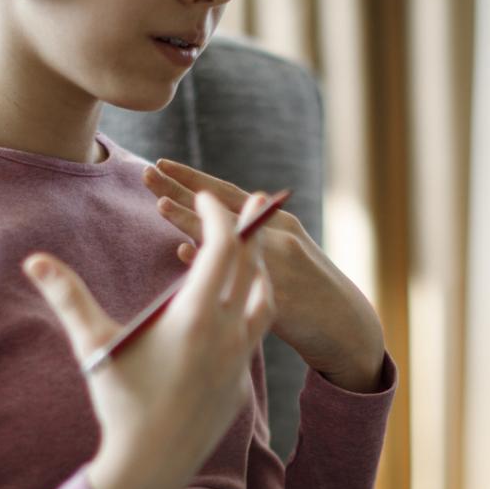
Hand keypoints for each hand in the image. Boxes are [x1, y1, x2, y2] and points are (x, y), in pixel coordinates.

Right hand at [23, 191, 275, 488]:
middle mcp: (226, 334)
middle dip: (250, 231)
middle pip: (251, 267)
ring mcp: (239, 360)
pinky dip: (251, 310)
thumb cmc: (119, 403)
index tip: (207, 199)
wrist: (150, 464)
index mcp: (193, 317)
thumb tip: (33, 260)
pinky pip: (255, 336)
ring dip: (259, 272)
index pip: (222, 248)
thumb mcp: (92, 345)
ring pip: (264, 301)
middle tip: (252, 203)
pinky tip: (238, 308)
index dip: (218, 217)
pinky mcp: (241, 383)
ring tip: (253, 253)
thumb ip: (67, 297)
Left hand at [143, 159, 385, 391]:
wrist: (344, 325)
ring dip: (192, 219)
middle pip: (222, 207)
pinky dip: (209, 261)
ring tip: (159, 204)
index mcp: (279, 221)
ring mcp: (277, 261)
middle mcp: (278, 235)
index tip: (161, 163)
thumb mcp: (285, 256)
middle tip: (145, 173)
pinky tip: (182, 253)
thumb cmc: (308, 291)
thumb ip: (246, 244)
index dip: (193, 178)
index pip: (228, 193)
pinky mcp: (275, 289)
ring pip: (227, 234)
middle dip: (182, 190)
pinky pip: (233, 272)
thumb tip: (191, 243)